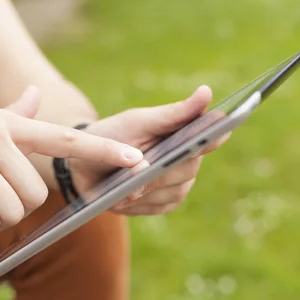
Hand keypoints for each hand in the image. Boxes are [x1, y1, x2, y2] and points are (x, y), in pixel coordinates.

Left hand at [69, 85, 229, 215]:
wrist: (88, 163)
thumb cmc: (117, 134)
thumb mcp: (140, 120)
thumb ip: (174, 113)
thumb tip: (206, 92)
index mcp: (188, 136)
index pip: (209, 139)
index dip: (211, 139)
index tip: (211, 137)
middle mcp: (189, 163)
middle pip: (187, 170)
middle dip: (162, 171)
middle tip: (140, 171)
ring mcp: (178, 186)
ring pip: (173, 192)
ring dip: (147, 190)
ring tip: (123, 188)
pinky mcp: (163, 204)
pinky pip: (156, 207)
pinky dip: (138, 203)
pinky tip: (121, 198)